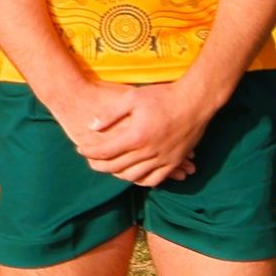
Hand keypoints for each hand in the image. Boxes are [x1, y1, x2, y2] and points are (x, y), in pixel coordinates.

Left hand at [79, 82, 212, 185]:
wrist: (196, 101)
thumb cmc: (162, 96)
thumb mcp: (131, 98)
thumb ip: (110, 114)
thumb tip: (90, 126)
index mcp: (136, 136)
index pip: (105, 151)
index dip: (89, 152)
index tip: (79, 149)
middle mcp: (150, 151)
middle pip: (117, 167)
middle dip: (99, 165)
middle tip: (90, 160)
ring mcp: (164, 159)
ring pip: (135, 176)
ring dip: (118, 174)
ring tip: (109, 167)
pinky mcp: (175, 161)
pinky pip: (156, 179)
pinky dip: (141, 180)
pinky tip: (133, 175)